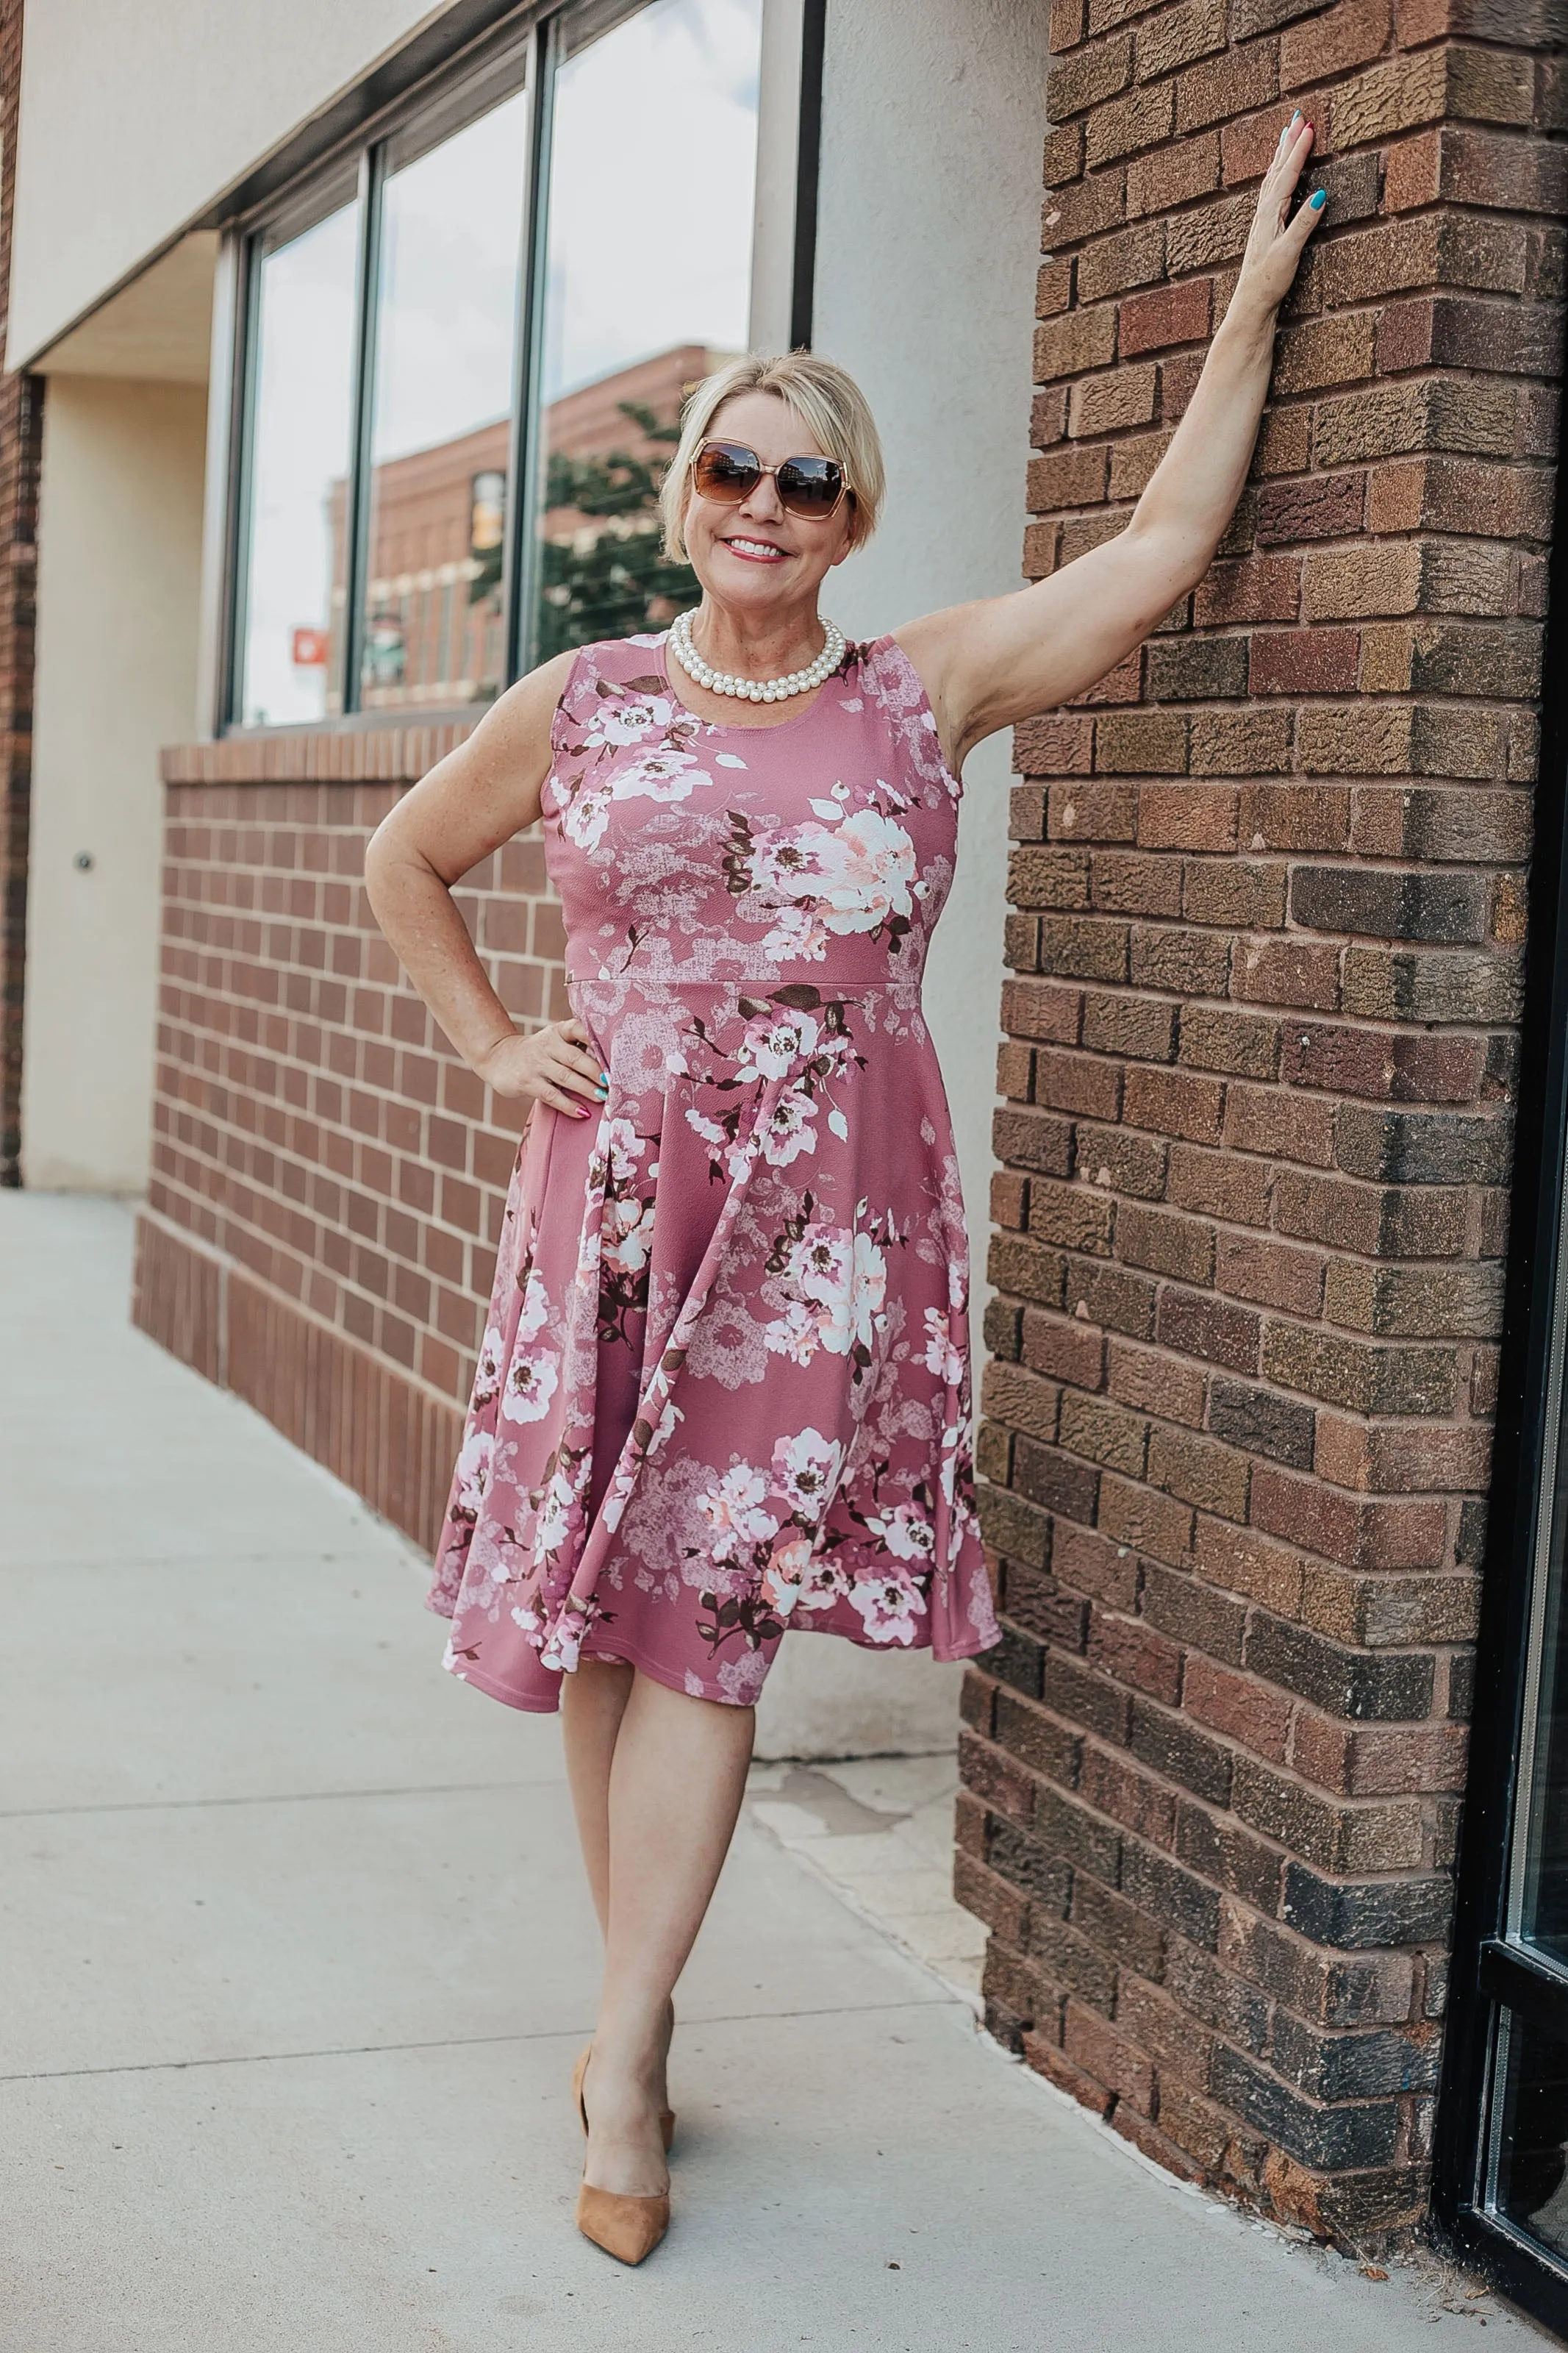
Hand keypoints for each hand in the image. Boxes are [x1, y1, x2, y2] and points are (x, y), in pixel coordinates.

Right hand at [476, 1017, 607, 1118]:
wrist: (498, 1057)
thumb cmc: (539, 1052)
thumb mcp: (555, 1041)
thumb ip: (578, 1047)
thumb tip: (613, 1066)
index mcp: (558, 1031)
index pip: (578, 1028)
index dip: (595, 1038)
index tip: (614, 1050)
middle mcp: (547, 1045)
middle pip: (576, 1058)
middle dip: (596, 1071)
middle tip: (614, 1083)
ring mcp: (536, 1064)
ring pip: (565, 1077)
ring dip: (586, 1089)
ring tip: (603, 1098)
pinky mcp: (527, 1082)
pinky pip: (551, 1095)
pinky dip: (568, 1105)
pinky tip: (582, 1113)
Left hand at [1233, 111, 1324, 320]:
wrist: (1251, 304)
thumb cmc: (1269, 282)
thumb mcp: (1289, 252)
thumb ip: (1304, 223)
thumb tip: (1320, 195)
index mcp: (1271, 214)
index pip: (1287, 175)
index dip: (1298, 150)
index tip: (1308, 126)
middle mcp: (1264, 212)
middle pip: (1277, 169)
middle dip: (1288, 142)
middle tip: (1298, 116)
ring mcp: (1263, 219)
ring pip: (1273, 178)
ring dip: (1281, 155)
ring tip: (1287, 133)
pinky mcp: (1265, 228)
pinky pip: (1271, 191)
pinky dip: (1276, 175)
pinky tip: (1277, 174)